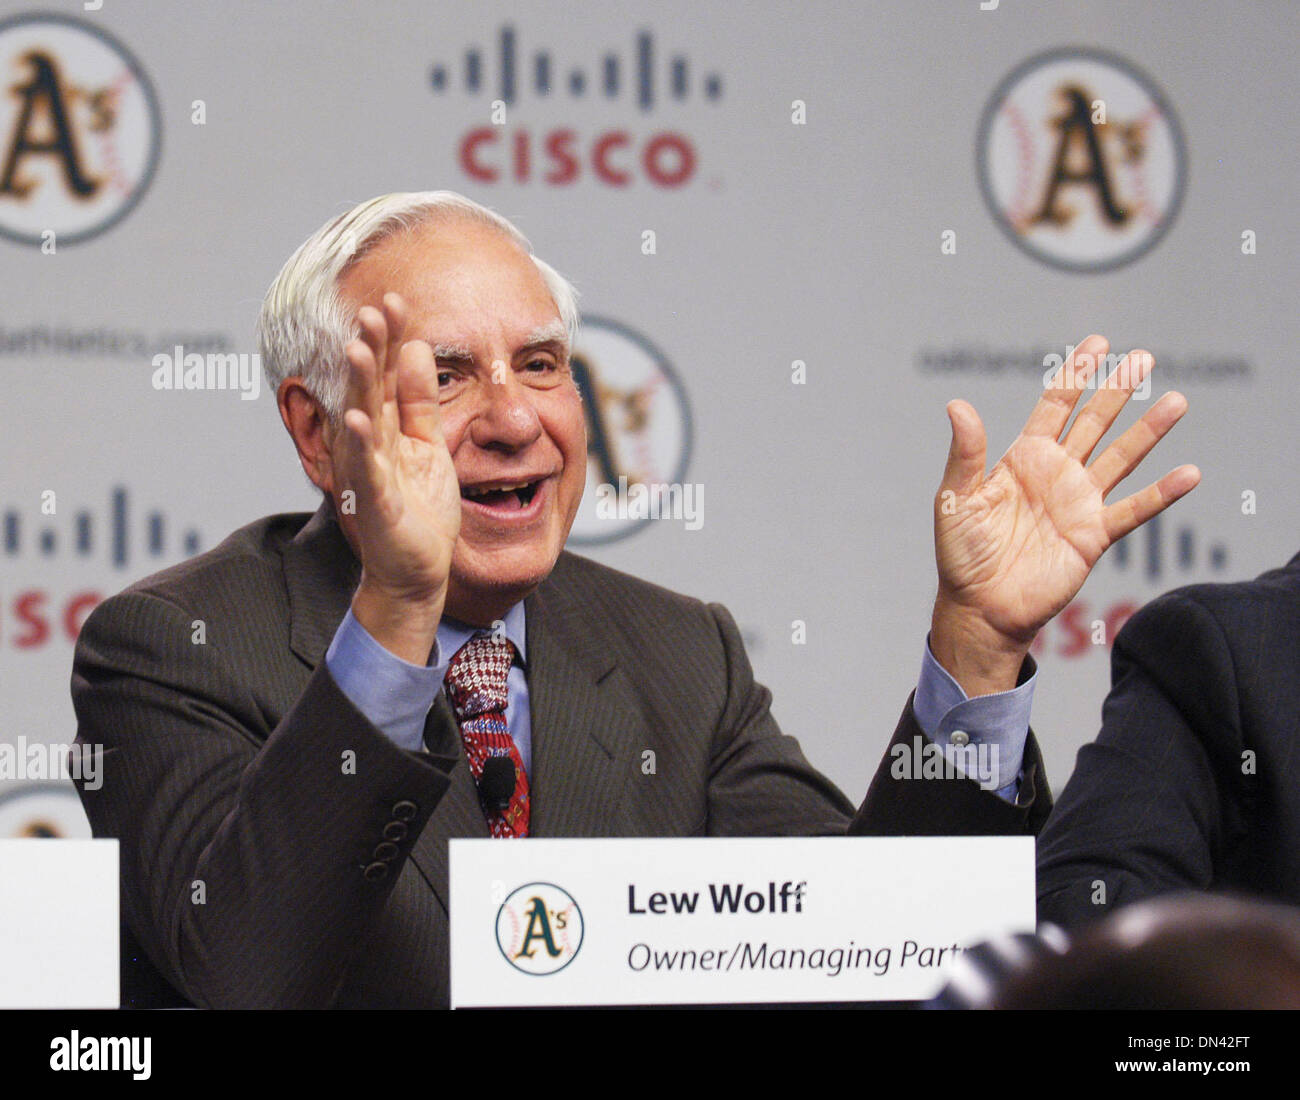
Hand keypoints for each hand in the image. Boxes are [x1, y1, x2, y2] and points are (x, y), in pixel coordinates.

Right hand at [333, 293, 460, 660]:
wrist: (418, 569)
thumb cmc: (420, 508)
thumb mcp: (428, 443)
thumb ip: (419, 399)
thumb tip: (417, 348)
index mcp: (387, 428)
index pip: (384, 374)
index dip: (388, 338)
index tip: (394, 299)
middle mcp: (372, 446)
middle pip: (368, 388)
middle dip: (369, 349)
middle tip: (371, 310)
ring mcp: (371, 473)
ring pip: (362, 422)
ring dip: (358, 385)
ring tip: (357, 349)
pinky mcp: (377, 503)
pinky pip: (369, 471)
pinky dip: (364, 446)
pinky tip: (360, 421)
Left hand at [930, 334, 1199, 694]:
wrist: (980, 607)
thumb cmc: (961, 554)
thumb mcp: (955, 498)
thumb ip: (965, 453)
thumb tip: (957, 405)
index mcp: (1024, 458)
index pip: (1055, 405)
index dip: (1076, 373)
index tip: (1098, 343)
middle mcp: (1057, 474)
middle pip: (1094, 422)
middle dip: (1117, 390)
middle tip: (1143, 358)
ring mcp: (1079, 502)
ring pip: (1120, 457)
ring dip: (1149, 431)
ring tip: (1177, 401)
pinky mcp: (1093, 535)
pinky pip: (1133, 510)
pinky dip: (1161, 494)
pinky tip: (1189, 474)